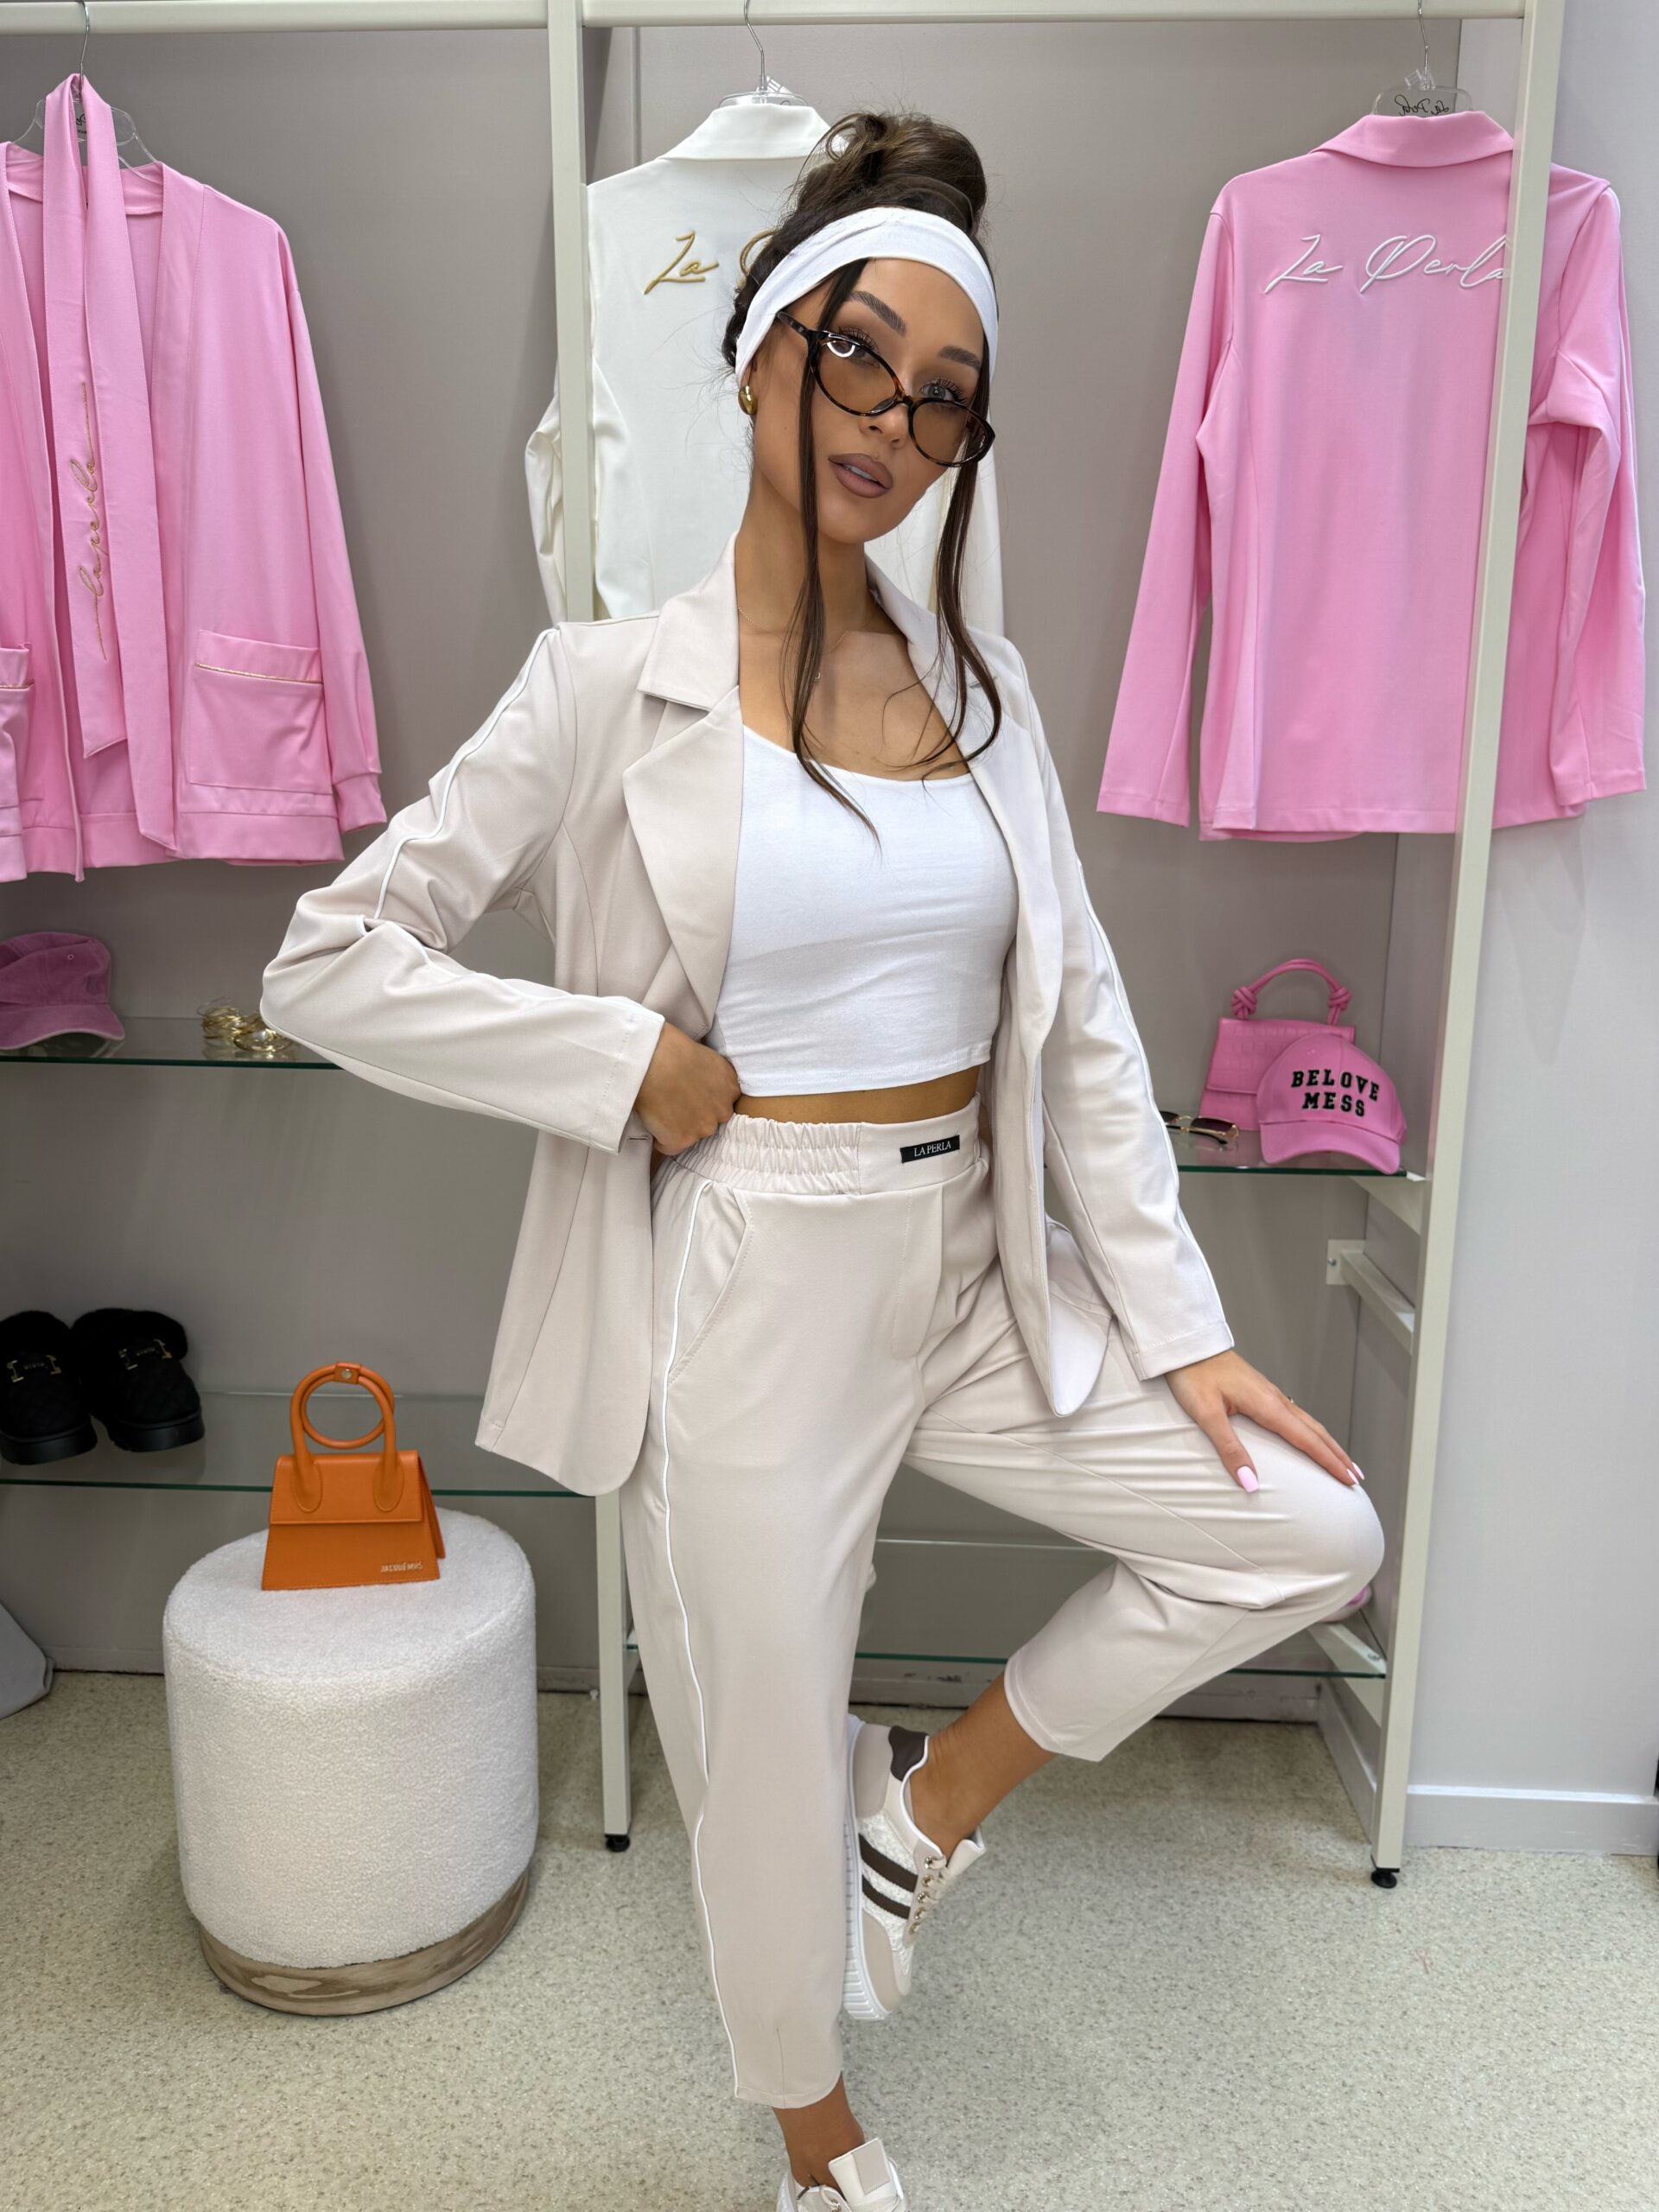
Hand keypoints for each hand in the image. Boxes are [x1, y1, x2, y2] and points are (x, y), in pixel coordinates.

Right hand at [633, 1021, 741, 1158]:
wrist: (653, 1060)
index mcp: (731, 1086)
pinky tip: (653, 1122)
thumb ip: (711, 1074)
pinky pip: (670, 1146)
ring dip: (679, 1126)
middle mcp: (723, 1109)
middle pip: (710, 1120)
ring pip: (692, 1134)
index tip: (691, 1094)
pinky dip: (661, 1138)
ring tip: (662, 1108)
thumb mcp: (705, 1054)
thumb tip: (700, 1079)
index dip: (705, 1099)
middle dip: (696, 1114)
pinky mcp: (682, 1139)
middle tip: (675, 1101)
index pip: (723, 1102)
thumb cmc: (671, 1047)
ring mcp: (704, 1127)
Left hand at [1163, 1349, 1363, 1491]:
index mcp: (1267, 1404)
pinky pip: (1295, 1414)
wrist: (1187, 1344)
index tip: (1348, 1479)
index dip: (1329, 1462)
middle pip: (1315, 1431)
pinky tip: (1308, 1435)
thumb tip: (1250, 1482)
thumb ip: (1229, 1449)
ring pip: (1308, 1421)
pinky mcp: (1261, 1391)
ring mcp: (1269, 1392)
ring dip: (1327, 1442)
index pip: (1307, 1439)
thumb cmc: (1193, 1374)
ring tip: (1341, 1460)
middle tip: (1355, 1477)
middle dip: (1337, 1455)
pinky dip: (1311, 1430)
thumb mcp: (1207, 1414)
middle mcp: (1275, 1398)